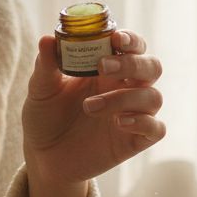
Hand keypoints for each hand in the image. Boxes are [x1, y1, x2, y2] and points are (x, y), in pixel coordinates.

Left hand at [22, 30, 165, 186]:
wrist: (43, 158)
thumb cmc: (45, 118)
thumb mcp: (41, 90)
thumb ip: (46, 65)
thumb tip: (47, 39)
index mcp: (107, 69)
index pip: (133, 46)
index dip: (131, 39)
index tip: (116, 38)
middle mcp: (125, 88)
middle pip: (152, 66)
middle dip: (133, 63)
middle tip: (104, 67)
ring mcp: (132, 114)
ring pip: (153, 97)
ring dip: (124, 98)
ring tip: (89, 107)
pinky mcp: (135, 141)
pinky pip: (156, 128)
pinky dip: (143, 122)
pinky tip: (119, 123)